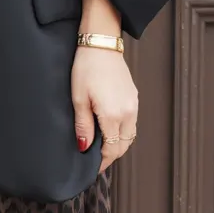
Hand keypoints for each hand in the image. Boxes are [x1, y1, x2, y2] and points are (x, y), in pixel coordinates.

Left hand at [70, 46, 138, 173]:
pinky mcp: (134, 97)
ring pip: (129, 135)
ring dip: (118, 144)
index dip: (102, 162)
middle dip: (111, 155)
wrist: (101, 44)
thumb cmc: (87, 67)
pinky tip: (109, 130)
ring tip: (102, 147)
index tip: (92, 168)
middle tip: (96, 160)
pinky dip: (122, 132)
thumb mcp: (79, 99)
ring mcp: (133, 104)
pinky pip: (131, 123)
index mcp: (113, 114)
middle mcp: (128, 112)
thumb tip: (84, 147)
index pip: (112, 148)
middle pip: (123, 145)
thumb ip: (83, 125)